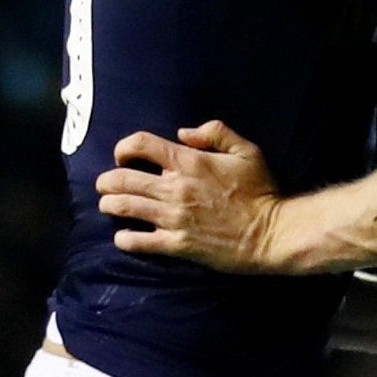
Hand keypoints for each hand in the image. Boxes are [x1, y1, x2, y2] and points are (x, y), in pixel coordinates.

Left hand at [96, 120, 282, 271]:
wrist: (269, 234)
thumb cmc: (260, 191)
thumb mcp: (247, 151)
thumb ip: (216, 132)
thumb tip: (183, 133)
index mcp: (190, 162)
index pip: (140, 144)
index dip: (123, 147)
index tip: (124, 156)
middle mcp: (175, 188)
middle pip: (121, 179)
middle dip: (106, 181)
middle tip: (107, 184)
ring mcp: (172, 218)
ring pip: (122, 207)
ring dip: (109, 204)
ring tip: (110, 205)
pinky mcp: (175, 244)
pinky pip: (136, 241)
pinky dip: (124, 238)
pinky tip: (124, 235)